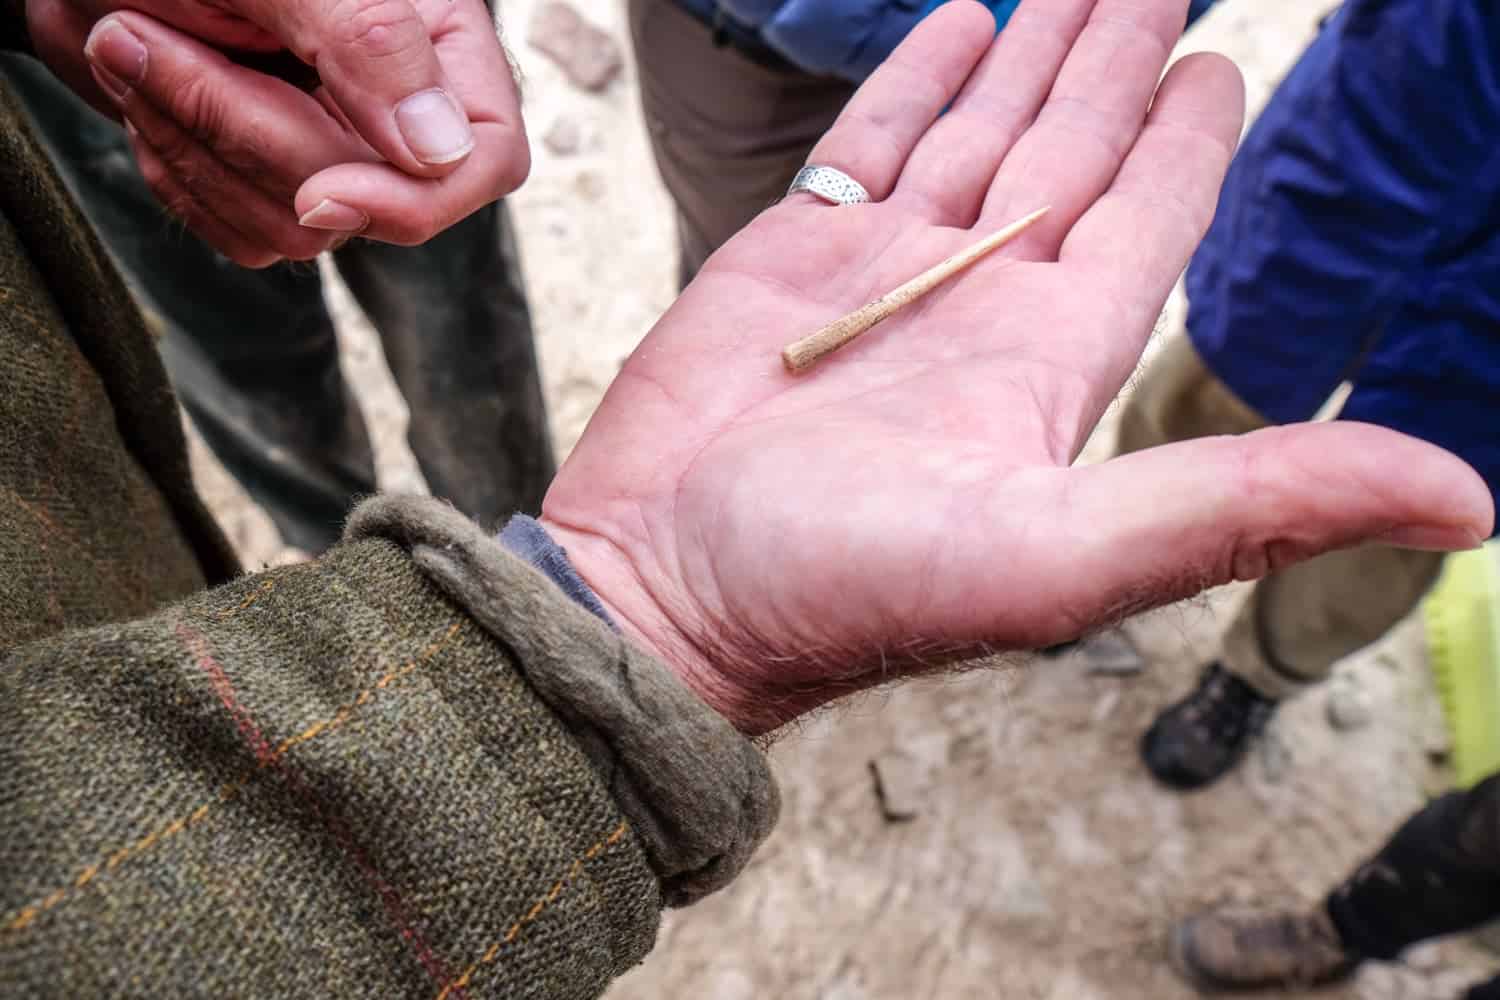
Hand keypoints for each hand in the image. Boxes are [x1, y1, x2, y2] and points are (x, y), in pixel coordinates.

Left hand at [25, 0, 527, 264]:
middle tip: (137, 35)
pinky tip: (145, 89)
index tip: (320, 195)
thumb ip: (370, 42)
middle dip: (245, 131)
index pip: (487, 157)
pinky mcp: (273, 195)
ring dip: (190, 141)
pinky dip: (176, 169)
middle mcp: (398, 111)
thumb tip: (442, 151)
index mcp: (436, 43)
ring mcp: (340, 160)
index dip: (419, 199)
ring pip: (298, 231)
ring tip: (129, 40)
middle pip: (373, 205)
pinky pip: (243, 236)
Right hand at [541, 0, 1492, 734]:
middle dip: (1114, 59)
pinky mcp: (786, 260)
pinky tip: (955, 29)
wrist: (662, 593)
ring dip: (1028, 56)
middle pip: (1069, 153)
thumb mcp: (1059, 555)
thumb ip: (1247, 507)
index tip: (1220, 65)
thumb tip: (1476, 502)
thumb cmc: (838, 590)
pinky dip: (912, 84)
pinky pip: (867, 147)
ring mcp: (879, 278)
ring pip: (974, 136)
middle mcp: (975, 307)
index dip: (1187, 140)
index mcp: (1048, 360)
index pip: (1145, 219)